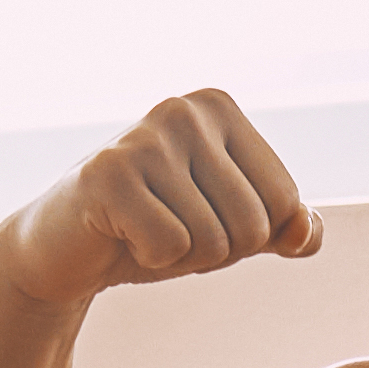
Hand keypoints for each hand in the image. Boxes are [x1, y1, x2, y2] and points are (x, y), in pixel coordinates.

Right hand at [0, 92, 318, 310]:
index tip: (200, 218)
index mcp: (219, 108)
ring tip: (145, 232)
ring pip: (214, 240)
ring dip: (183, 258)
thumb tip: (305, 233)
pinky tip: (121, 237)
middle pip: (254, 224)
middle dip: (217, 251)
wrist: (63, 248)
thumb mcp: (229, 229)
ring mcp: (144, 137)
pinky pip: (171, 246)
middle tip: (169, 230)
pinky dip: (150, 260)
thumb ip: (283, 228)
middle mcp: (184, 110)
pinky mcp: (107, 174)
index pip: (285, 201)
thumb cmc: (152, 231)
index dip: (250, 236)